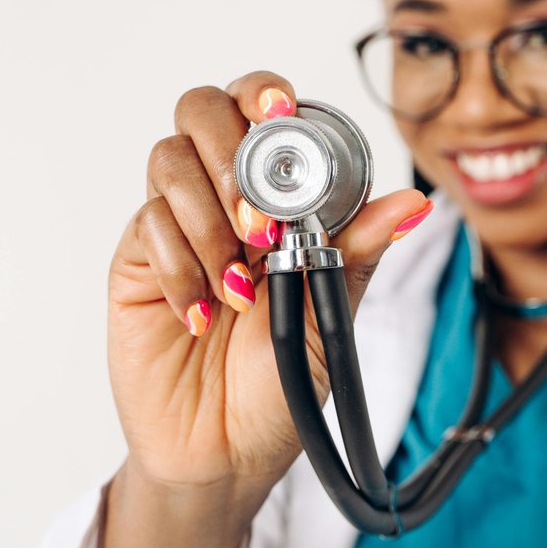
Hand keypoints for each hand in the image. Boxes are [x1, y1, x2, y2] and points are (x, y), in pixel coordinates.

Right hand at [108, 71, 433, 501]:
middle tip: (260, 225)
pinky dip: (180, 267)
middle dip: (232, 154)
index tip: (282, 111)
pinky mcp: (136, 262)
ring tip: (239, 291)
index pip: (262, 108)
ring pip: (170, 160)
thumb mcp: (331, 318)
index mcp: (280, 198)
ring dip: (209, 218)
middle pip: (201, 110)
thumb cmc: (280, 385)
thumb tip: (411, 202)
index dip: (266, 93)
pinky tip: (203, 316)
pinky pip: (146, 227)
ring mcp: (177, 225)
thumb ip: (356, 254)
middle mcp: (224, 197)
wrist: (224, 454)